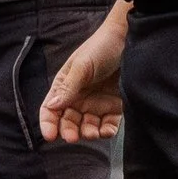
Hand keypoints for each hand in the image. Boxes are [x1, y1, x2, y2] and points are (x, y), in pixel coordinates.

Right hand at [40, 12, 126, 142]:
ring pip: (87, 127)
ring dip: (87, 133)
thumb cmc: (100, 48)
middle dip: (68, 131)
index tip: (50, 136)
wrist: (129, 41)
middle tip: (72, 137)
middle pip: (68, 121)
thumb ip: (68, 87)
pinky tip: (106, 130)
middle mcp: (78, 98)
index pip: (50, 108)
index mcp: (65, 86)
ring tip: (91, 133)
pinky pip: (108, 125)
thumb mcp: (82, 66)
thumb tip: (52, 106)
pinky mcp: (114, 108)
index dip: (48, 123)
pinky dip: (106, 131)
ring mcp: (96, 104)